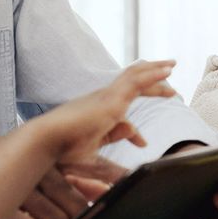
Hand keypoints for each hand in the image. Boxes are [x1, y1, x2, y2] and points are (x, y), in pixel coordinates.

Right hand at [0, 138, 127, 218]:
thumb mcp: (29, 158)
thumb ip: (66, 170)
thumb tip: (100, 185)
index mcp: (46, 152)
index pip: (91, 161)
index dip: (113, 174)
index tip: (133, 185)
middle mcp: (37, 165)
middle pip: (76, 196)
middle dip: (86, 213)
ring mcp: (18, 184)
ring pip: (56, 216)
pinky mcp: (0, 203)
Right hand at [37, 60, 176, 162]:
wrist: (46, 143)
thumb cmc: (61, 152)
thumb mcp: (92, 152)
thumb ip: (111, 147)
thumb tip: (137, 142)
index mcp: (97, 113)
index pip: (121, 116)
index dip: (134, 132)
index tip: (143, 144)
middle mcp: (102, 99)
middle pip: (131, 83)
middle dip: (150, 80)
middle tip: (168, 79)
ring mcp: (107, 96)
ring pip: (135, 76)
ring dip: (155, 70)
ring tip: (172, 66)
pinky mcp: (112, 98)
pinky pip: (138, 81)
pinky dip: (154, 75)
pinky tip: (168, 71)